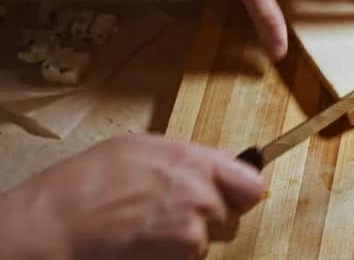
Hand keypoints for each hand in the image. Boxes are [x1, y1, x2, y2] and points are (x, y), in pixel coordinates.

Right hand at [0, 134, 263, 259]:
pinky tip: (146, 241)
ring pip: (210, 239)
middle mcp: (202, 194)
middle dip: (211, 215)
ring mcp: (193, 230)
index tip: (235, 194)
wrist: (59, 222)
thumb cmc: (90, 181)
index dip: (242, 190)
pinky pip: (191, 256)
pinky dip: (175, 253)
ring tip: (153, 225)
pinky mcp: (182, 256)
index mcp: (194, 160)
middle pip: (231, 215)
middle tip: (177, 212)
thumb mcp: (143, 147)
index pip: (251, 183)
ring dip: (191, 236)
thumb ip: (190, 156)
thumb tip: (225, 160)